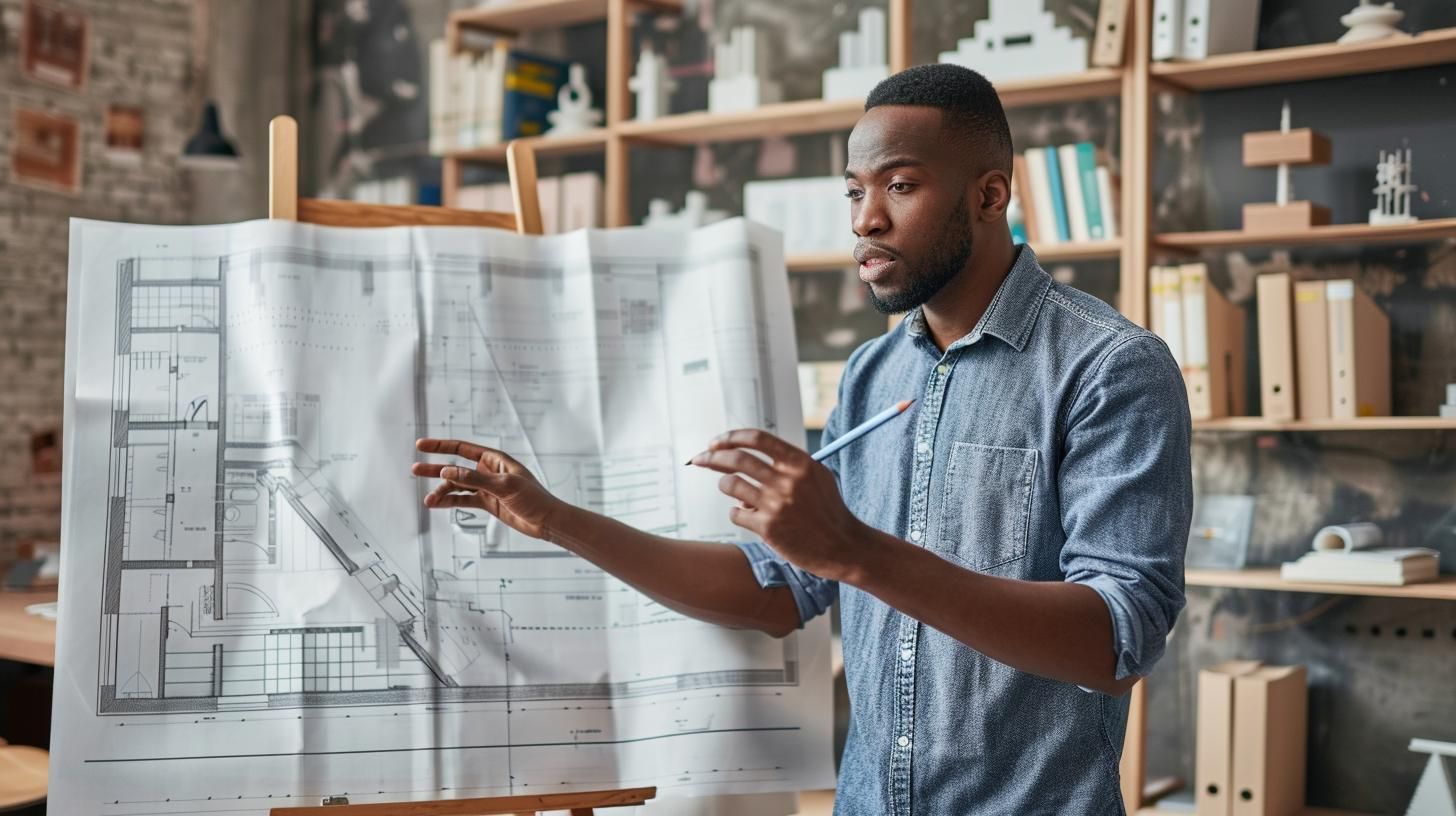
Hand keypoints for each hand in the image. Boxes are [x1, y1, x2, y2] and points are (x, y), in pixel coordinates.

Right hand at [411, 439, 559, 540]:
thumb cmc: (533, 498)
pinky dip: (450, 502)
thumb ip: (474, 479)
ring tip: (427, 501)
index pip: (462, 448)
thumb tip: (448, 471)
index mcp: (495, 459)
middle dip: (435, 469)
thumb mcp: (503, 487)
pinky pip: (463, 499)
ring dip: (442, 492)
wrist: (546, 521)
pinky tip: (436, 504)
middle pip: (455, 467)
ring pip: (457, 486)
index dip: (441, 446)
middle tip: (414, 469)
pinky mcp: (487, 502)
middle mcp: (488, 470)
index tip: (421, 445)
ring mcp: (486, 487)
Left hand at [689, 429, 869, 581]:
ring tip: (735, 491)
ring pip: (730, 484)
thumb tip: (749, 452)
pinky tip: (749, 515)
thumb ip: (787, 462)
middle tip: (700, 459)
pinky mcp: (767, 528)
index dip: (731, 436)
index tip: (716, 442)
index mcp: (800, 463)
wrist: (842, 546)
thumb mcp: (817, 476)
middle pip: (736, 458)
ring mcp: (776, 504)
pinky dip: (737, 512)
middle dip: (711, 457)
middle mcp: (787, 480)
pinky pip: (736, 513)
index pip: (757, 438)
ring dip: (725, 485)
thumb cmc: (828, 511)